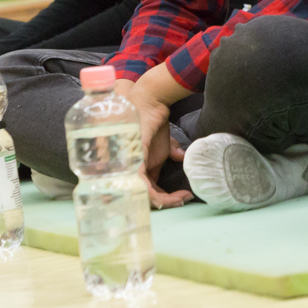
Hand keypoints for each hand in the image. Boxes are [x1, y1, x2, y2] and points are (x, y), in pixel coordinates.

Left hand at [127, 81, 191, 208]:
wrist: (149, 104)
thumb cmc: (152, 125)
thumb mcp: (160, 150)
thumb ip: (163, 163)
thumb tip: (180, 163)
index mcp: (131, 171)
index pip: (142, 192)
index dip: (161, 199)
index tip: (181, 197)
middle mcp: (124, 173)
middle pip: (140, 198)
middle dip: (164, 203)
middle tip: (182, 200)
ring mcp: (126, 170)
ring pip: (141, 197)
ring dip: (165, 201)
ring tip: (181, 198)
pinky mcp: (131, 164)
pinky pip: (142, 188)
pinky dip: (159, 196)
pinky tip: (174, 196)